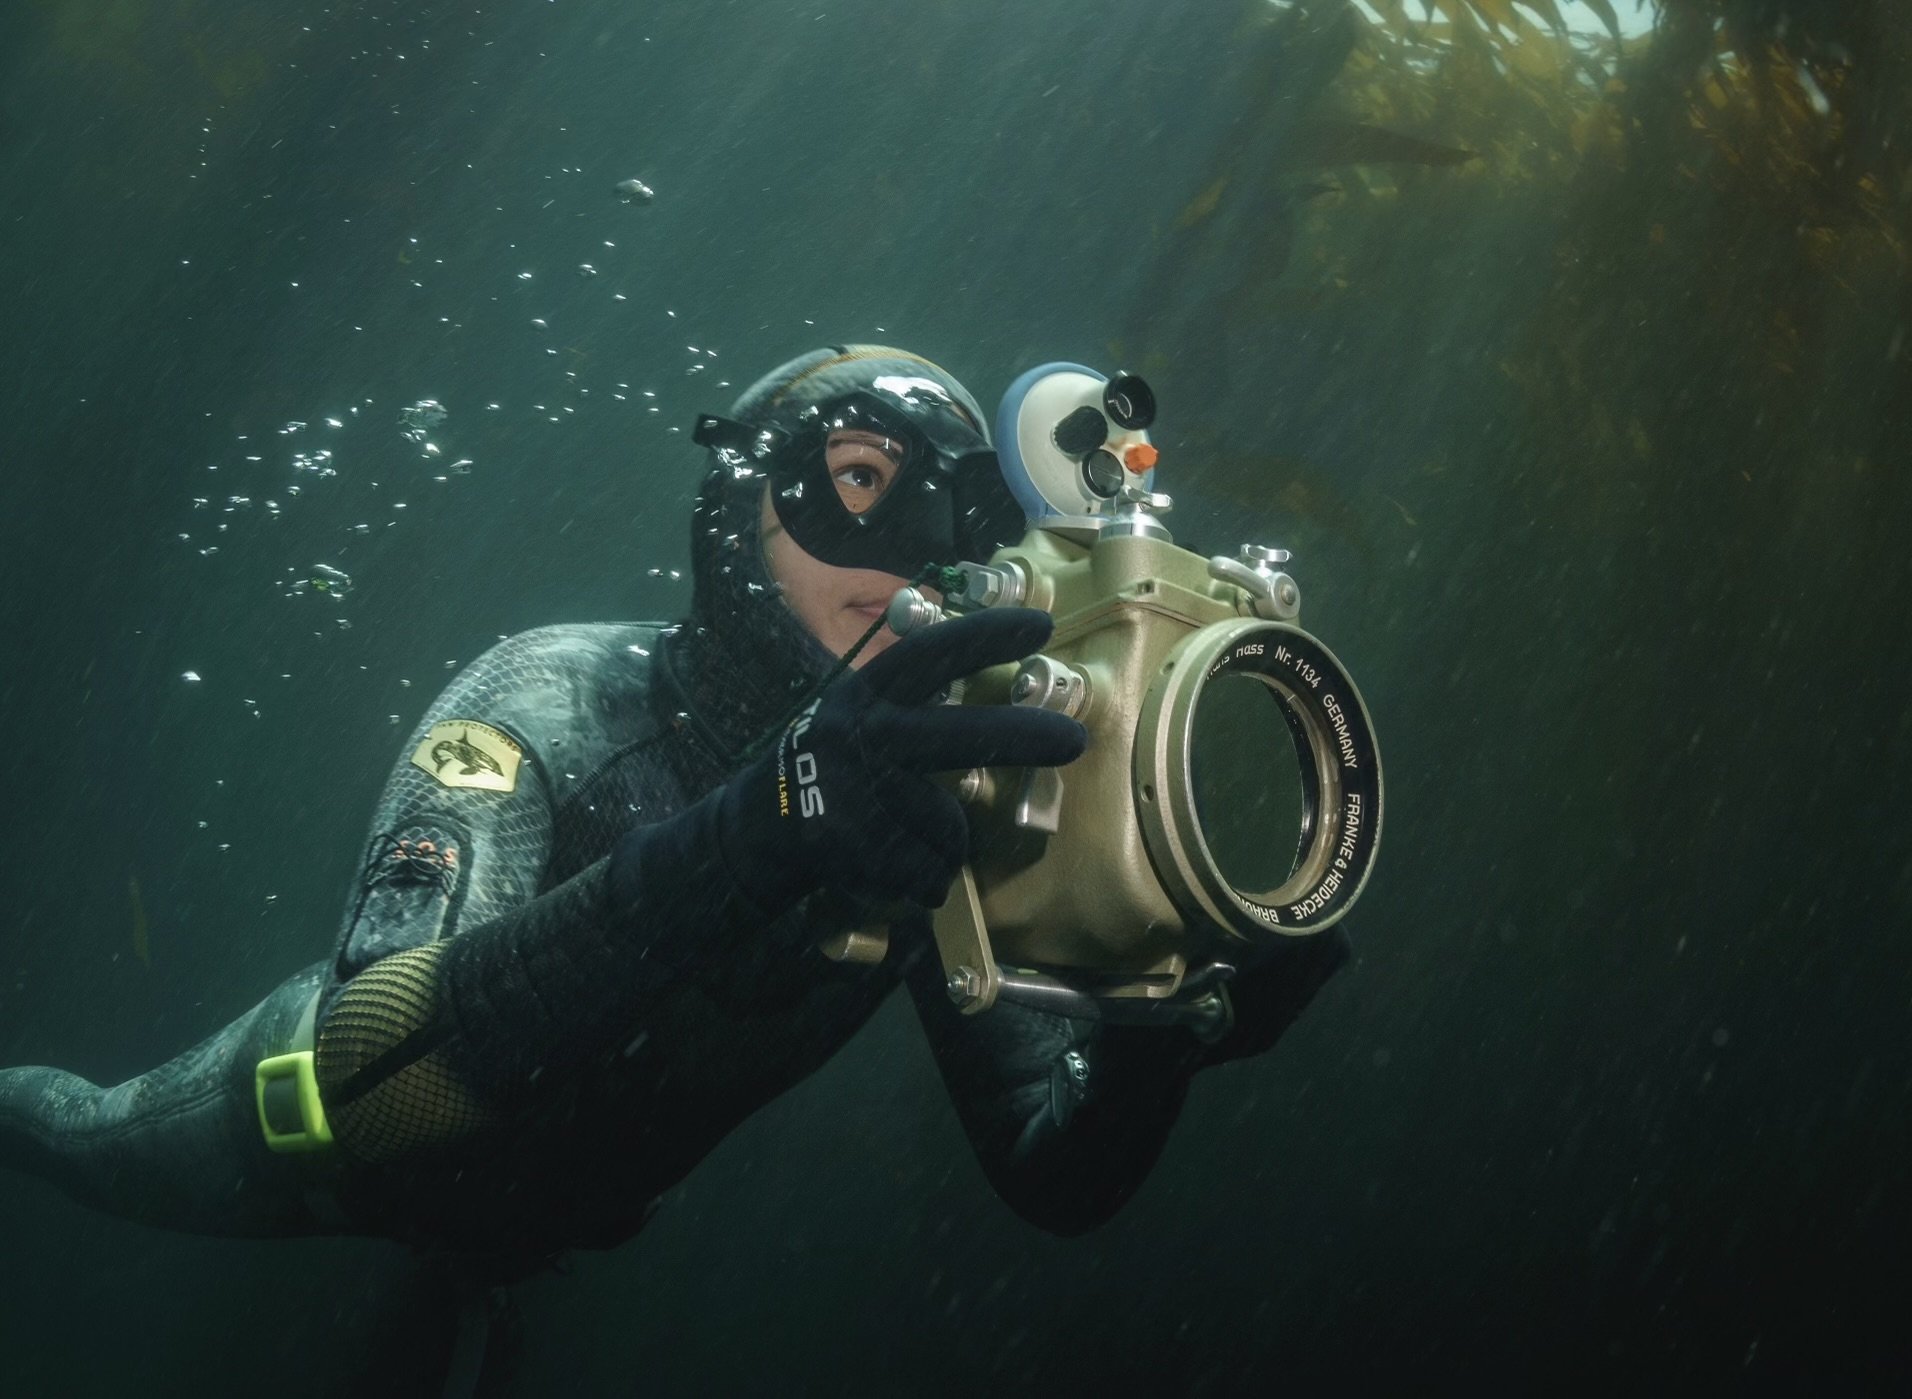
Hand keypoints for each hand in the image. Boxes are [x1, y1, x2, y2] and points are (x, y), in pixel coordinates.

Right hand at [718, 607, 1086, 910]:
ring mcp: (852, 788)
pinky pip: (925, 870)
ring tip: (905, 842)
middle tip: (1074, 741)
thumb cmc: (830, 770)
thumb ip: (913, 709)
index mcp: (864, 693)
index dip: (984, 637)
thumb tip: (1005, 714)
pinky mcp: (847, 840)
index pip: (930, 655)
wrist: (753, 831)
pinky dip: (923, 882)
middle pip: (955, 737)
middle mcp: (858, 733)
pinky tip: (894, 872)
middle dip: (1021, 737)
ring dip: (942, 848)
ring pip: (947, 828)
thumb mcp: (858, 717)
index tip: (1040, 626)